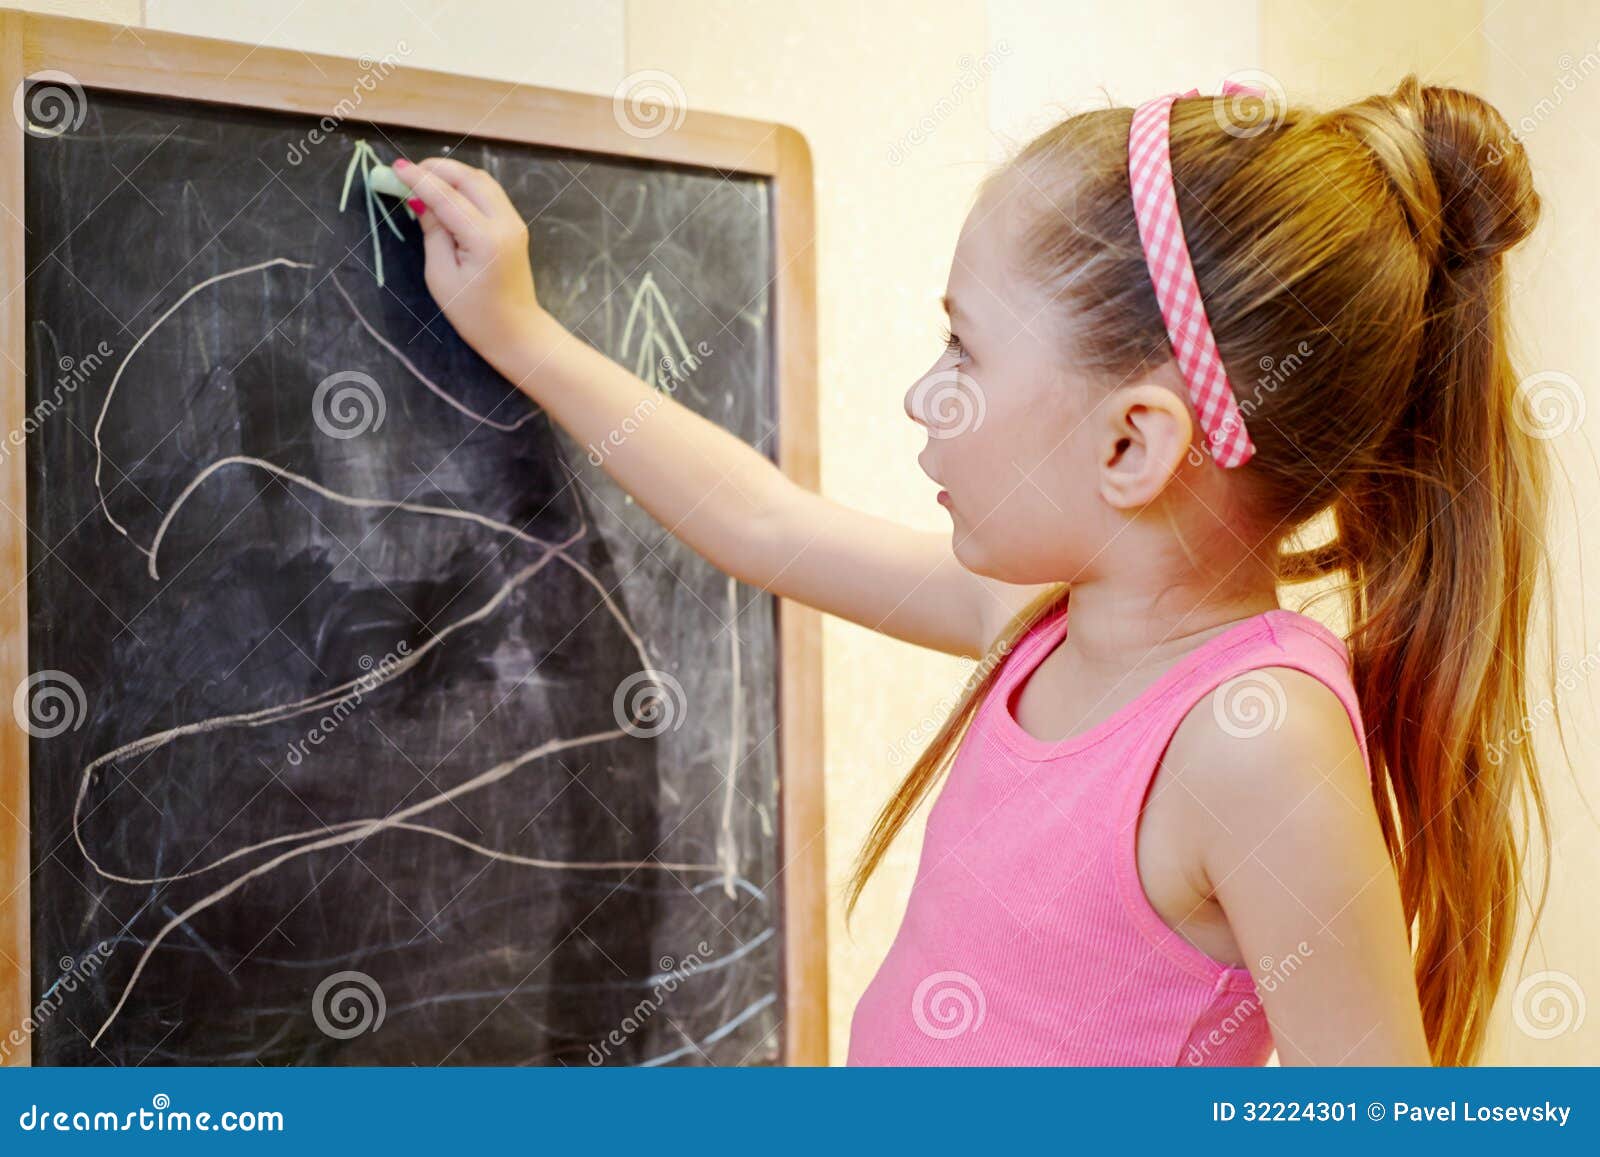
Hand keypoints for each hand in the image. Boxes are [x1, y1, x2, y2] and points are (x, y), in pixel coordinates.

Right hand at [391, 156, 550, 361]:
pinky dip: (466, 186)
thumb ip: (433, 233)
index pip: (447, 197)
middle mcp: (505, 224)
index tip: (396, 167)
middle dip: (437, 169)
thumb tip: (420, 200)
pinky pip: (489, 193)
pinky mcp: (515, 226)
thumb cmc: (474, 314)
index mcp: (485, 240)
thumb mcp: (441, 276)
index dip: (419, 180)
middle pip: (470, 179)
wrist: (515, 331)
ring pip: (482, 181)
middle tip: (409, 171)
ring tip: (424, 179)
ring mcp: (515, 223)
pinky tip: (447, 192)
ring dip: (453, 174)